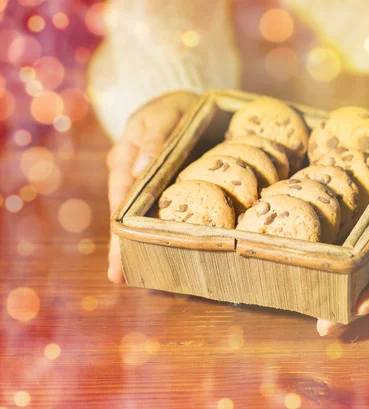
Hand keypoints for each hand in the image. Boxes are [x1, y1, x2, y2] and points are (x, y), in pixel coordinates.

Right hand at [106, 91, 199, 282]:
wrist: (180, 104)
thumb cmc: (173, 107)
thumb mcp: (165, 115)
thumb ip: (154, 140)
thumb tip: (137, 171)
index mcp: (126, 158)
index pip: (121, 199)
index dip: (120, 230)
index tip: (120, 257)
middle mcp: (128, 174)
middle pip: (122, 213)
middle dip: (121, 246)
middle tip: (118, 277)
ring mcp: (139, 181)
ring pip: (133, 215)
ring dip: (131, 243)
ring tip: (128, 274)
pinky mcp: (156, 186)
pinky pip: (149, 209)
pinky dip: (148, 229)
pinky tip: (150, 250)